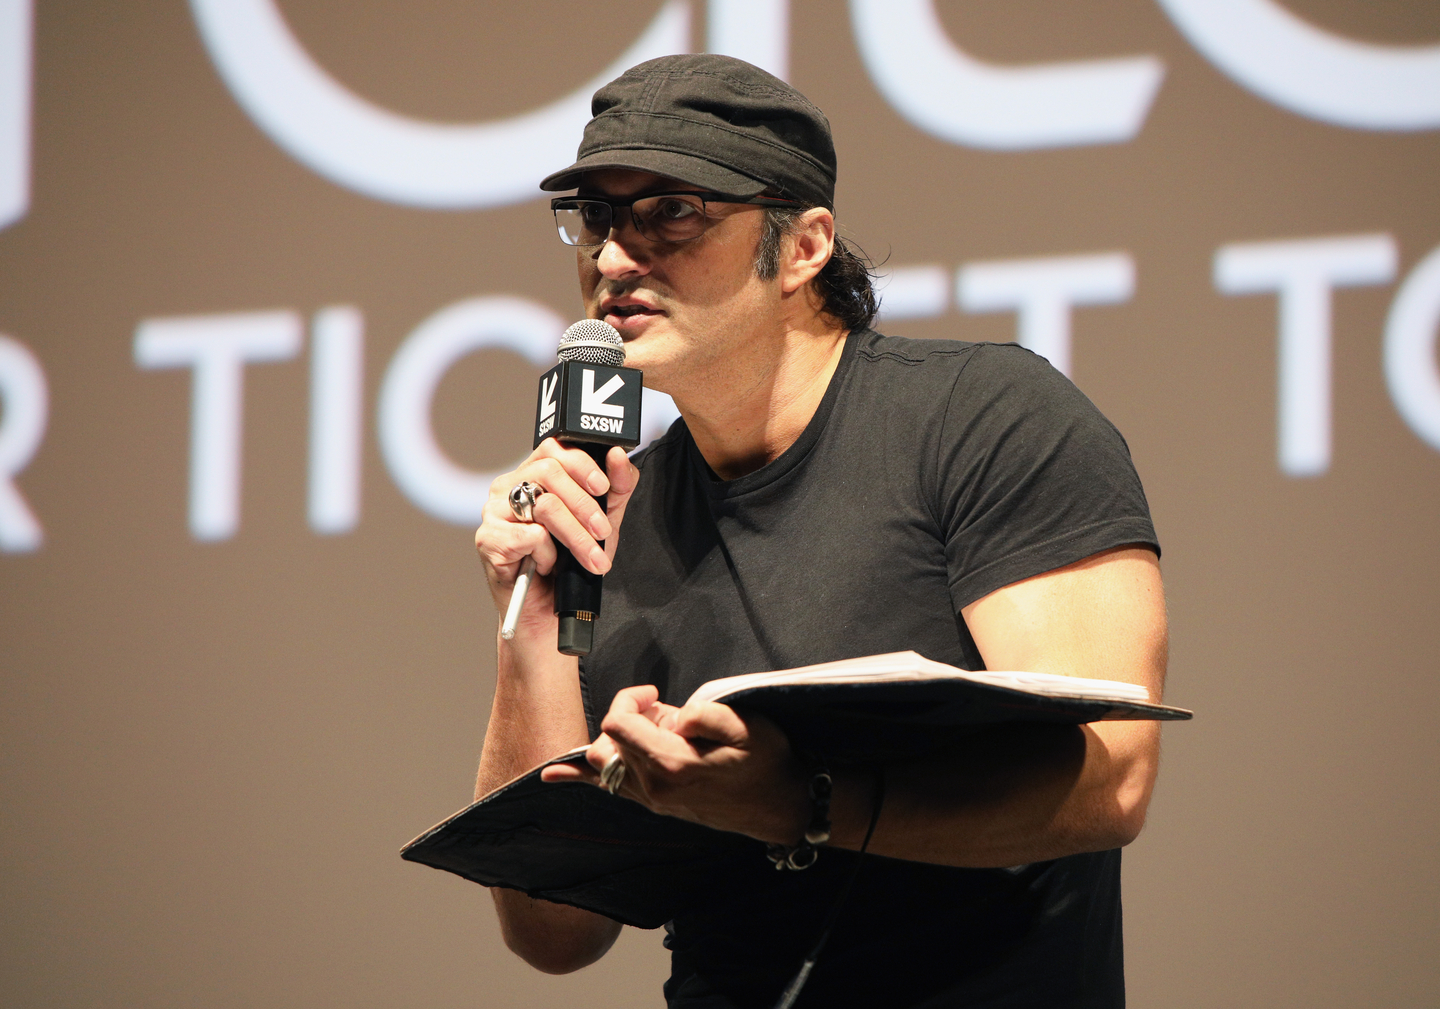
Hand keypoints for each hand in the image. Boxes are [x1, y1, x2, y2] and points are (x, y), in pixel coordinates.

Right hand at [474, 439, 639, 632]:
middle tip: (603, 531)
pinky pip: (529, 535)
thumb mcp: (604, 522)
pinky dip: (547, 554)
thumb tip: (619, 456)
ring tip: (591, 558)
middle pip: (549, 473)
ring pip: (543, 506)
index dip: (581, 464)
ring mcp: (494, 511)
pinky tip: (548, 566)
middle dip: (584, 505)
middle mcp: (509, 486)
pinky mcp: (487, 538)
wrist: (549, 611)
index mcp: (533, 474)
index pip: (554, 448)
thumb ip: (616, 489)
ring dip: (575, 536)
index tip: (603, 487)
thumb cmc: (570, 563)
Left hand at [541, 685, 811, 845]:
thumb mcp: (746, 725)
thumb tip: (675, 715)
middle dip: (627, 716)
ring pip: (602, 764)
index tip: (655, 694)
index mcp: (670, 765)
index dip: (630, 699)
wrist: (780, 804)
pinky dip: (578, 778)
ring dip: (616, 738)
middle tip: (662, 711)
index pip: (618, 723)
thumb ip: (705, 714)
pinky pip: (606, 788)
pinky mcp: (655, 804)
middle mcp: (653, 787)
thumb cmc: (767, 762)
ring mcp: (651, 800)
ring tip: (648, 726)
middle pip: (606, 741)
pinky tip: (551, 777)